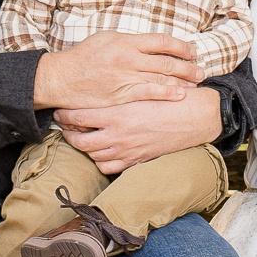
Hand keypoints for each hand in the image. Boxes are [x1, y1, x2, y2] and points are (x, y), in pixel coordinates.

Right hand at [32, 32, 203, 110]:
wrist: (62, 78)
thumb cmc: (84, 57)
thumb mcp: (106, 39)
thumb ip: (129, 41)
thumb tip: (151, 42)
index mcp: (125, 41)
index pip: (161, 41)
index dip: (180, 46)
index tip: (191, 50)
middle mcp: (128, 58)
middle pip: (166, 61)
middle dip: (187, 65)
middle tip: (200, 69)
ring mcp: (125, 78)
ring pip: (161, 78)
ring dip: (182, 80)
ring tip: (196, 82)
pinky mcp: (121, 95)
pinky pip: (149, 94)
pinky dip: (167, 93)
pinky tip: (180, 94)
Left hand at [54, 88, 219, 172]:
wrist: (195, 116)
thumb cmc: (170, 97)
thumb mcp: (141, 89)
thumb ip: (119, 92)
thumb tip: (98, 90)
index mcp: (117, 115)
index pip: (79, 118)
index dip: (65, 116)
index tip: (60, 111)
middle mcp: (119, 136)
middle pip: (80, 142)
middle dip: (68, 134)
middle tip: (65, 126)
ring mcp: (127, 151)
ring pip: (93, 156)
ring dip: (83, 148)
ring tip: (80, 138)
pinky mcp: (137, 160)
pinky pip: (109, 168)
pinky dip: (100, 162)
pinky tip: (100, 152)